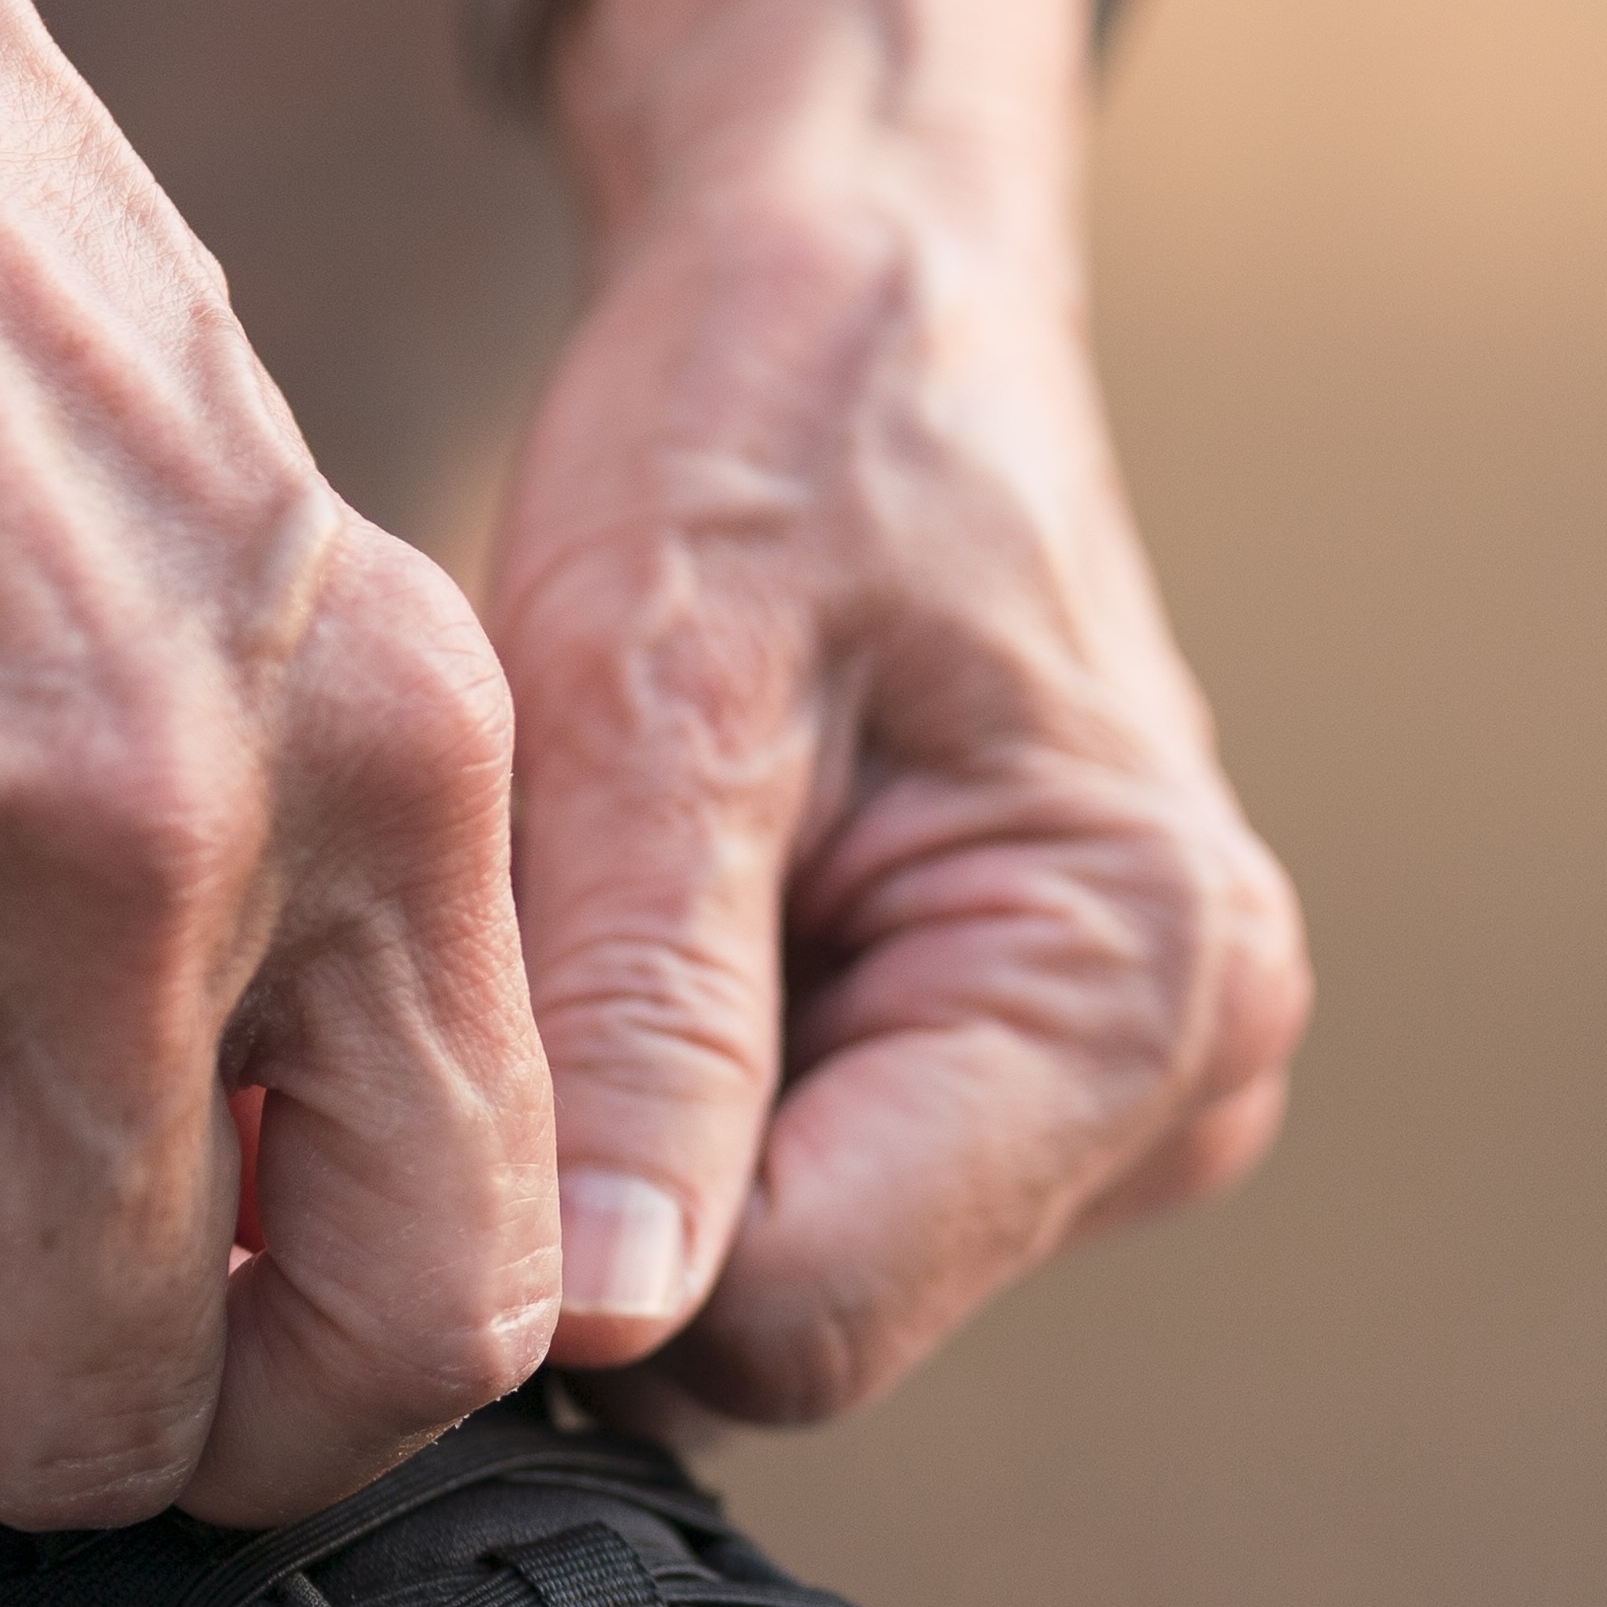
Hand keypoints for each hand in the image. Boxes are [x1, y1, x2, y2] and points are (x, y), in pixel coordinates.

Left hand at [488, 0, 1305, 1422]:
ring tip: (591, 896)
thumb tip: (599, 1324)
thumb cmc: (774, 414)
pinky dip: (676, 1094)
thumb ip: (642, 1017)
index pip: (798, 1317)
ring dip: (632, 1128)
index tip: (431, 1066)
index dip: (571, 1243)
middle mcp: (1175, 1078)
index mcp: (1139, 981)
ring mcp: (1117, 1095)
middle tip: (501, 934)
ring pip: (769, 1267)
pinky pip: (792, 1185)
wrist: (865, 281)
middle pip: (788, 1319)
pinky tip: (647, 921)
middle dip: (602, 1176)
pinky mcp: (1024, 1083)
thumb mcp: (656, 679)